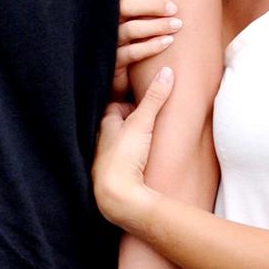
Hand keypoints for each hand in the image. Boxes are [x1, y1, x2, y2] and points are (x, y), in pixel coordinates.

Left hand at [92, 66, 174, 227]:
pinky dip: (132, 161)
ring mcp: (105, 161)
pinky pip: (123, 165)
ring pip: (120, 147)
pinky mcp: (113, 179)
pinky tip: (142, 166)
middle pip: (119, 128)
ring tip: (149, 144)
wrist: (115, 197)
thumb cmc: (123, 156)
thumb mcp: (142, 122)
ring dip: (133, 144)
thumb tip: (167, 72)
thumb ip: (155, 98)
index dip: (131, 105)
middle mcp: (101, 142)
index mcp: (105, 125)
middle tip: (151, 123)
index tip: (146, 104)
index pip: (116, 108)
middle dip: (132, 124)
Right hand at [110, 0, 181, 97]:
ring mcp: (106, 43)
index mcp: (108, 7)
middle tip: (174, 8)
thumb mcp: (133, 20)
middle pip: (124, 6)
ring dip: (156, 25)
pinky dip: (151, 46)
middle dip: (151, 5)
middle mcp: (104, 23)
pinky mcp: (112, 64)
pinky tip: (168, 41)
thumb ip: (144, 4)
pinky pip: (131, 53)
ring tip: (176, 25)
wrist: (117, 80)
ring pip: (130, 29)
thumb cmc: (131, 43)